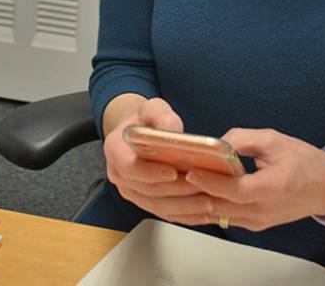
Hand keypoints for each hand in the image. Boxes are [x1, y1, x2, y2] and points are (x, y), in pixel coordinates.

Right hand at [102, 98, 214, 224]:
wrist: (138, 133)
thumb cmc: (145, 120)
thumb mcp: (152, 108)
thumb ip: (162, 116)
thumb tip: (174, 132)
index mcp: (115, 149)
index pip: (130, 167)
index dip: (151, 172)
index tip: (173, 172)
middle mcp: (118, 174)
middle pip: (148, 189)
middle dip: (176, 190)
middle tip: (201, 187)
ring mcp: (131, 190)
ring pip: (157, 205)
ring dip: (184, 206)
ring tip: (208, 202)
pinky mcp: (144, 201)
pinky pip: (164, 212)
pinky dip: (185, 215)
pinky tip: (204, 213)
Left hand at [179, 128, 324, 230]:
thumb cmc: (304, 161)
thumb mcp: (274, 140)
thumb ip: (243, 139)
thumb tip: (216, 142)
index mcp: (272, 188)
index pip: (234, 191)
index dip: (210, 182)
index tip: (190, 172)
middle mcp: (263, 211)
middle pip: (220, 206)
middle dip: (194, 191)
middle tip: (173, 174)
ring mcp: (258, 222)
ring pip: (219, 215)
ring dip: (197, 201)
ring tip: (176, 182)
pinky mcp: (254, 225)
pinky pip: (225, 218)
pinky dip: (208, 206)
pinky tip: (193, 193)